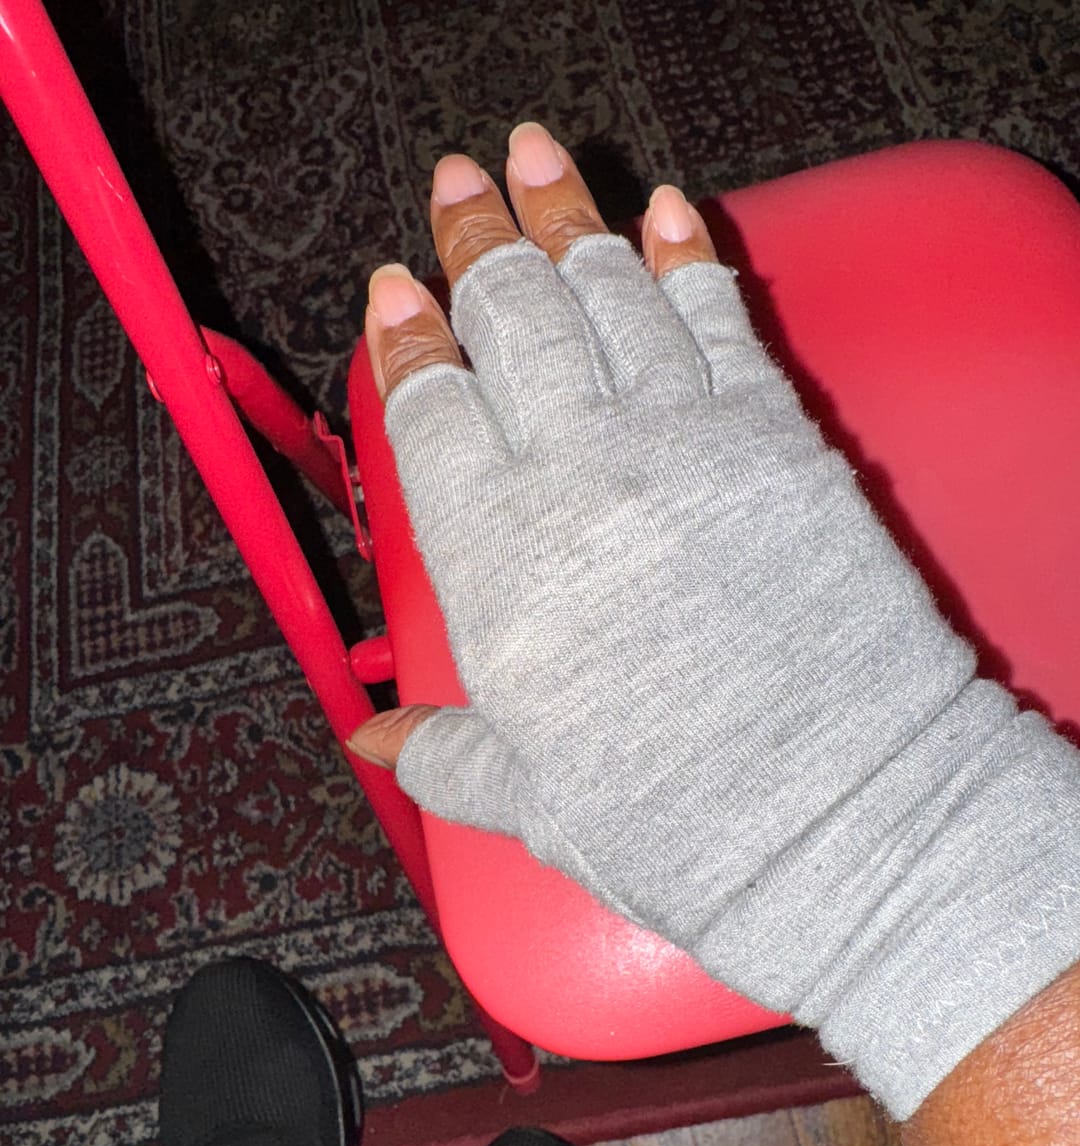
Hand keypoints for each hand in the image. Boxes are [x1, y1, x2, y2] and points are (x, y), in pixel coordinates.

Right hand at [351, 124, 1079, 1120]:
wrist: (843, 819)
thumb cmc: (687, 824)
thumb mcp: (538, 802)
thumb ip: (448, 754)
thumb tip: (376, 741)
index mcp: (496, 565)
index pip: (430, 412)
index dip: (406, 340)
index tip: (396, 292)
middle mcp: (577, 480)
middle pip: (510, 320)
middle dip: (479, 239)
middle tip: (461, 182)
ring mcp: (681, 444)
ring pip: (605, 295)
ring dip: (566, 216)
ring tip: (537, 160)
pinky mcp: (775, 435)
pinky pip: (716, 315)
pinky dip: (686, 256)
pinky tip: (665, 215)